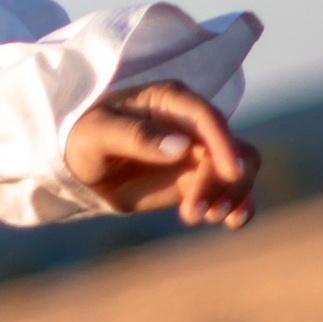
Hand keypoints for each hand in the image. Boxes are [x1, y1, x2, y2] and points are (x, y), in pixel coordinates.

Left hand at [61, 83, 258, 227]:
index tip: (230, 173)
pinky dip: (241, 204)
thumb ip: (137, 137)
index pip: (207, 118)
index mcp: (170, 100)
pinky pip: (235, 189)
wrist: (81, 165)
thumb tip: (181, 146)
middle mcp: (193, 123)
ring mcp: (201, 151)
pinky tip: (233, 222)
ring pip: (241, 168)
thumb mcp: (98, 134)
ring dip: (233, 195)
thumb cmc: (84, 137)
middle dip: (220, 182)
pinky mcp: (201, 178)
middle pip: (230, 147)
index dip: (223, 144)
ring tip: (204, 218)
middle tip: (190, 213)